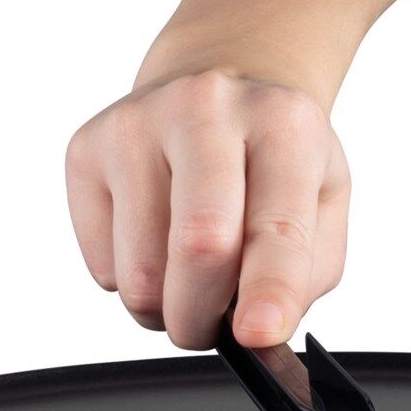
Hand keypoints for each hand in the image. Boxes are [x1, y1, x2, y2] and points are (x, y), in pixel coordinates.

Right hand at [66, 71, 349, 350]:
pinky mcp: (86, 151)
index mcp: (282, 123)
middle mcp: (204, 108)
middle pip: (197, 246)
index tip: (258, 334)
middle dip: (204, 318)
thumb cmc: (273, 155)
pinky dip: (130, 282)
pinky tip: (154, 244)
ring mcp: (135, 125)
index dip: (269, 291)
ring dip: (165, 309)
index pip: (274, 225)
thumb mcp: (323, 204)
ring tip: (186, 280)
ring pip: (140, 275)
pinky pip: (103, 266)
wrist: (221, 76)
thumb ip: (305, 273)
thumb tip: (259, 332)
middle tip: (213, 326)